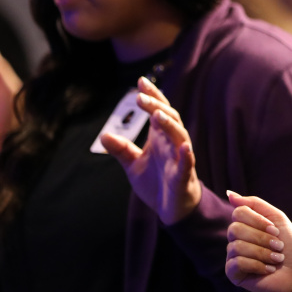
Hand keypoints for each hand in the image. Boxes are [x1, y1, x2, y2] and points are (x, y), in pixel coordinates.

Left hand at [100, 77, 201, 225]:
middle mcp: (172, 143)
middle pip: (168, 119)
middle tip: (141, 98)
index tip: (141, 81)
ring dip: (170, 125)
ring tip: (158, 115)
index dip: (152, 96)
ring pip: (180, 136)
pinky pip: (187, 163)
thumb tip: (103, 134)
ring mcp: (180, 158)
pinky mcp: (184, 176)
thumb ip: (121, 149)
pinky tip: (184, 147)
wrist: (171, 209)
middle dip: (156, 106)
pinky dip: (187, 154)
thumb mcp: (132, 165)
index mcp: (160, 138)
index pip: (158, 111)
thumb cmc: (156, 183)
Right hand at [224, 192, 291, 291]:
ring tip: (276, 260)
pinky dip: (257, 265)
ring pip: (238, 246)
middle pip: (235, 228)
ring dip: (263, 253)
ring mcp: (233, 256)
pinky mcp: (233, 274)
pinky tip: (268, 270)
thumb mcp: (277, 218)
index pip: (238, 212)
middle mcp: (236, 239)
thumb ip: (254, 204)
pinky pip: (237, 263)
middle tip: (278, 246)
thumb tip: (229, 194)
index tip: (275, 230)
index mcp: (245, 225)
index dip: (258, 221)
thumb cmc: (290, 246)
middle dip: (261, 238)